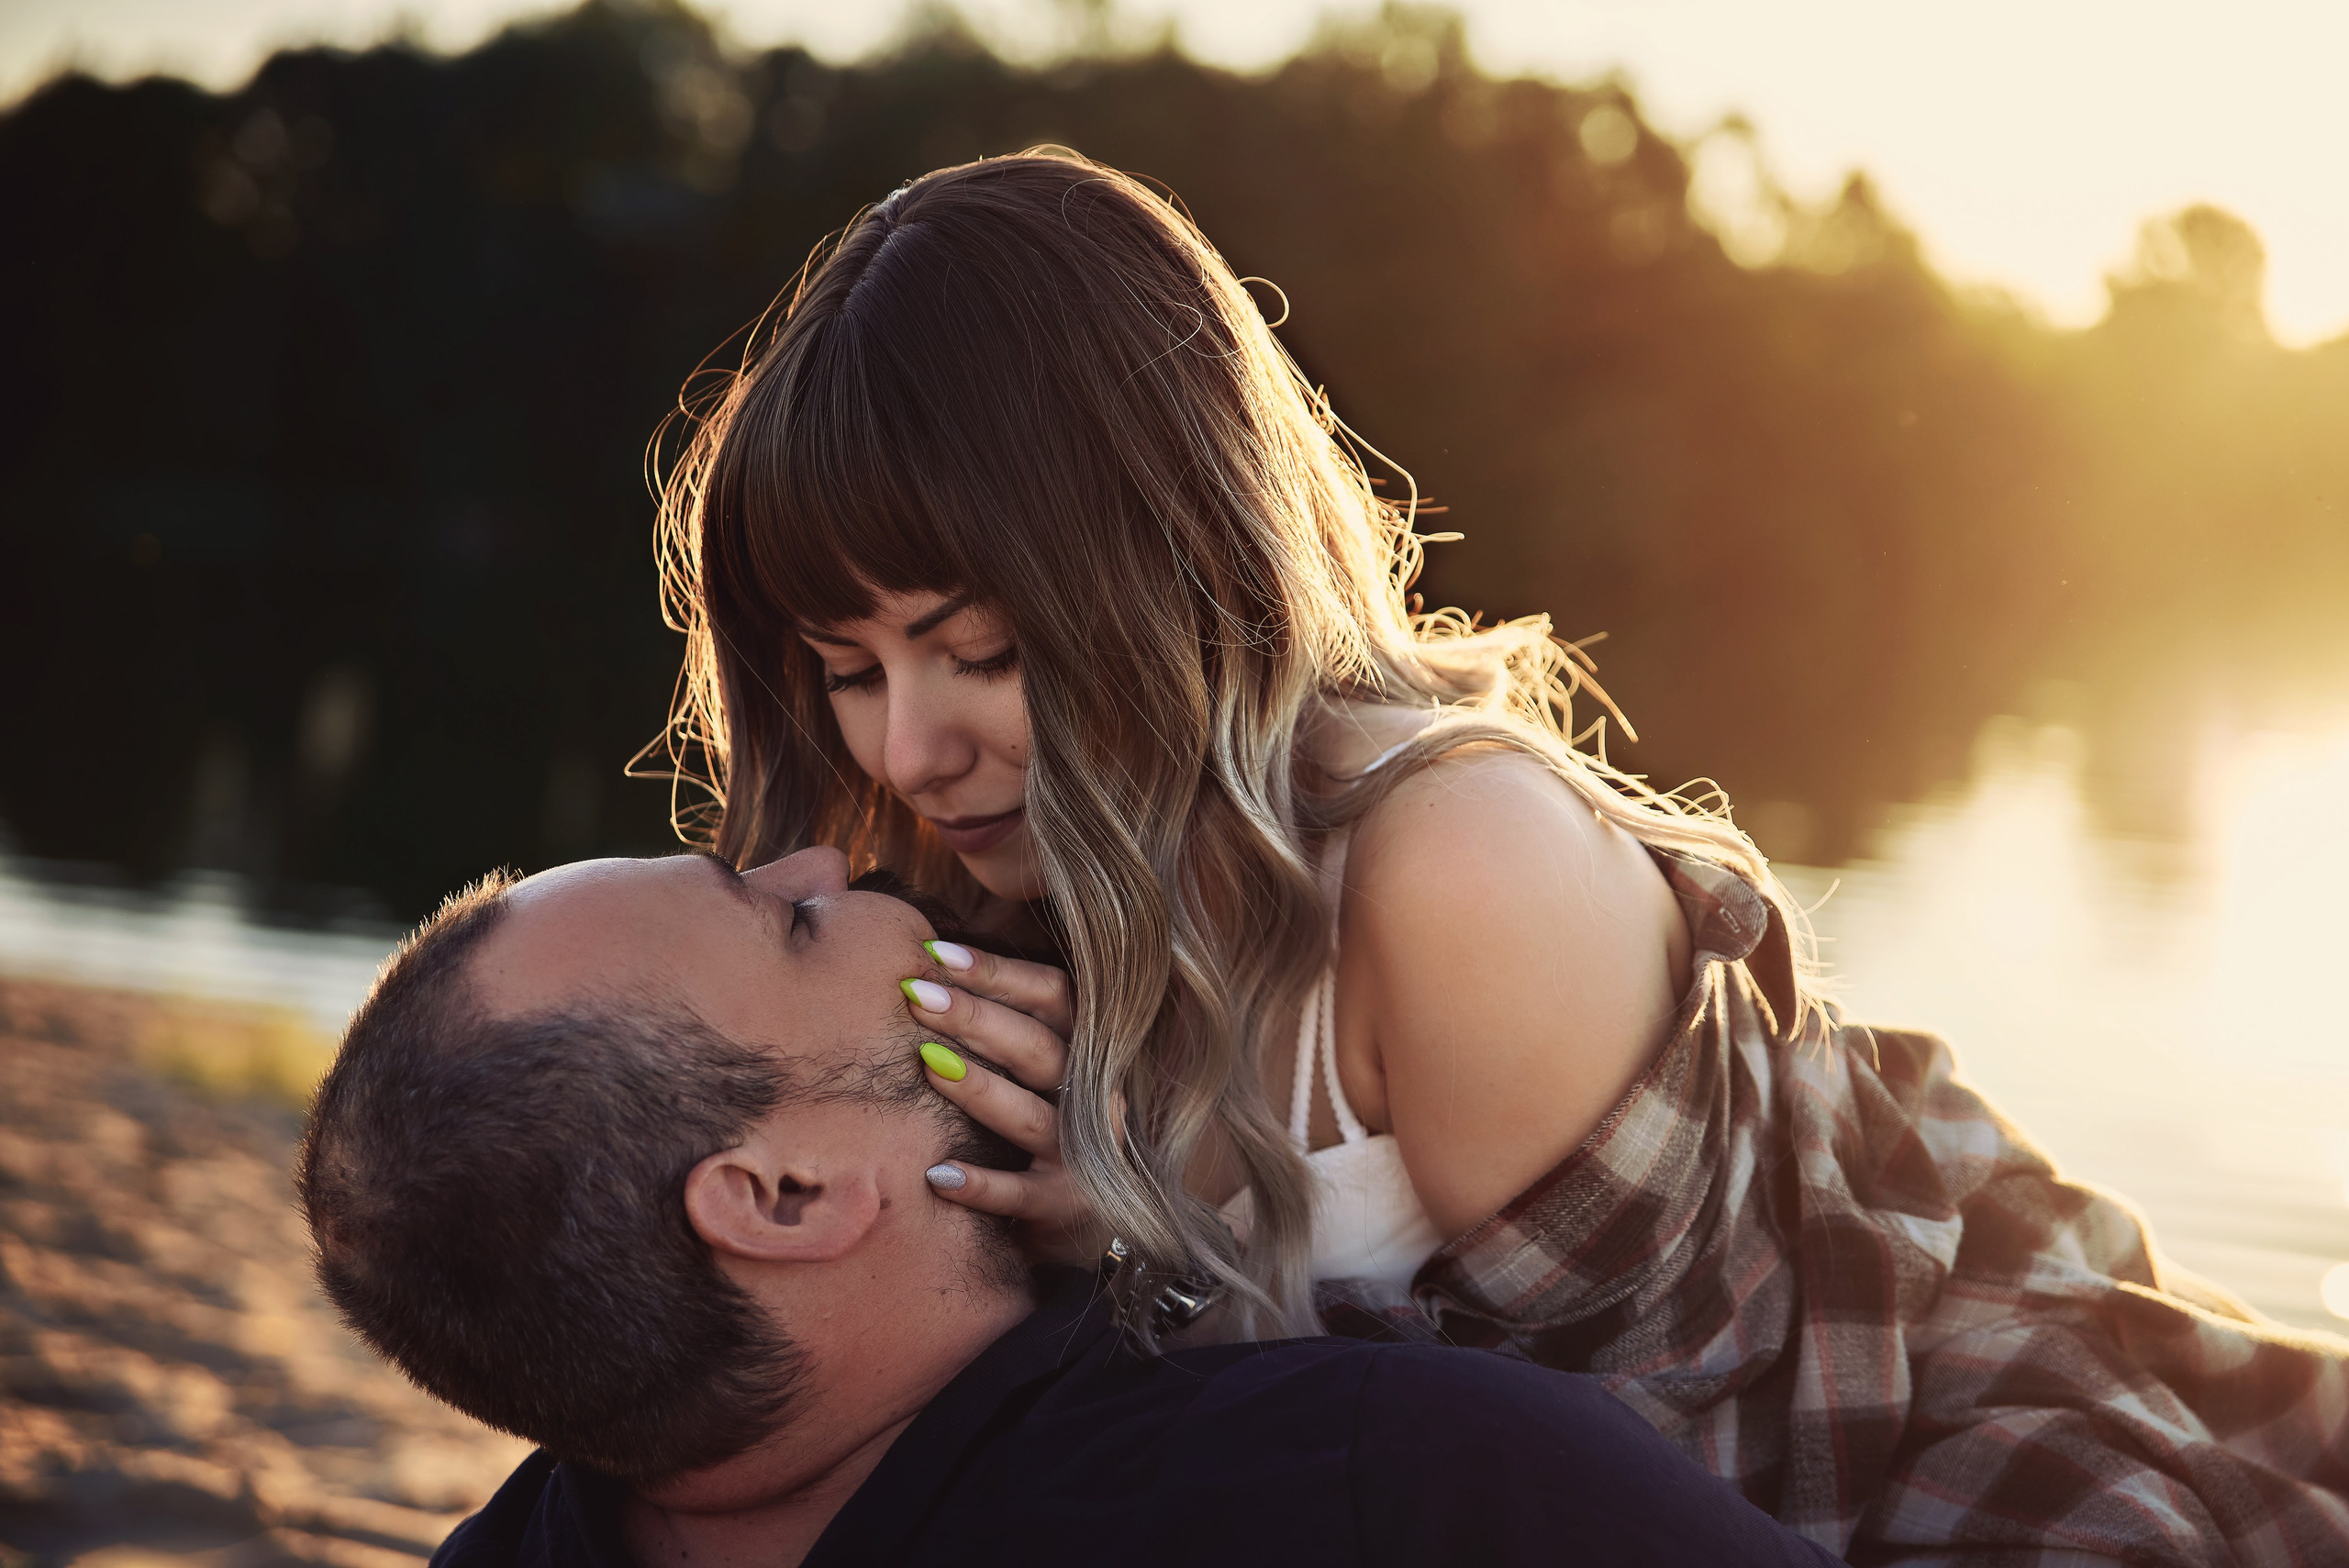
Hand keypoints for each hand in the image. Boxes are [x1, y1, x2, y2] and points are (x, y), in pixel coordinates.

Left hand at [900, 939, 1101, 1264]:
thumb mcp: (1034, 1068)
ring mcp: (1081, 1154)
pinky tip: (938, 1174)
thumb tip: (924, 964)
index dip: (998, 971)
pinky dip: (982, 1186)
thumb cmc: (1038, 1122)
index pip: (1053, 996)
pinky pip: (1021, 1195)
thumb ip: (999, 1021)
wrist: (1081, 1217)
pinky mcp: (1063, 1206)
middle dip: (976, 1018)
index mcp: (1085, 1050)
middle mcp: (1093, 1096)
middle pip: (1039, 1048)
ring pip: (1031, 1116)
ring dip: (979, 1089)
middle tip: (917, 995)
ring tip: (927, 1063)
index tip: (936, 953)